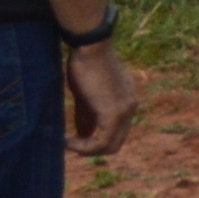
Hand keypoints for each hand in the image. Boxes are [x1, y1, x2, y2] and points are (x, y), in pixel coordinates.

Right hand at [62, 39, 141, 158]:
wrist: (91, 47)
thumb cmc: (85, 64)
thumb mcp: (87, 96)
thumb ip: (88, 117)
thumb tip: (82, 137)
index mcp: (127, 101)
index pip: (117, 132)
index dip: (96, 141)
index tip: (74, 139)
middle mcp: (131, 107)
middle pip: (115, 142)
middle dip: (92, 149)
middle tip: (70, 144)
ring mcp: (125, 111)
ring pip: (110, 146)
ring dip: (86, 150)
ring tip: (67, 143)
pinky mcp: (115, 113)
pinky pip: (102, 142)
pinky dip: (84, 147)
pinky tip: (68, 141)